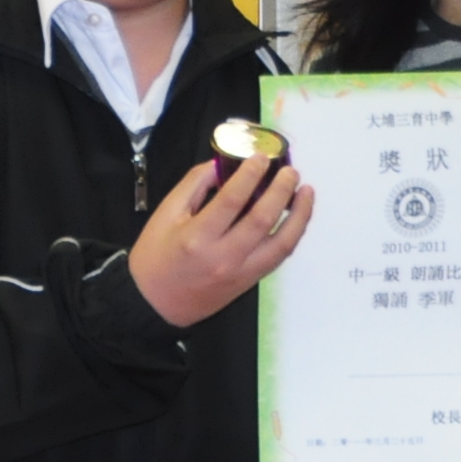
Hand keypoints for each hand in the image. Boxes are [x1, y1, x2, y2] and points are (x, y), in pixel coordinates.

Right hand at [131, 155, 312, 328]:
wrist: (155, 304)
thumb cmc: (155, 257)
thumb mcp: (165, 215)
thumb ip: (194, 185)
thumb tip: (223, 164)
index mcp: (197, 237)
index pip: (232, 199)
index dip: (250, 174)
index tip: (261, 157)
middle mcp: (224, 256)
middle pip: (263, 219)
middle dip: (280, 190)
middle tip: (289, 171)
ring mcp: (241, 272)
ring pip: (282, 242)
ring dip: (299, 215)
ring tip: (306, 192)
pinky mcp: (250, 281)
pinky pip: (279, 257)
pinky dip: (292, 234)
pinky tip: (296, 217)